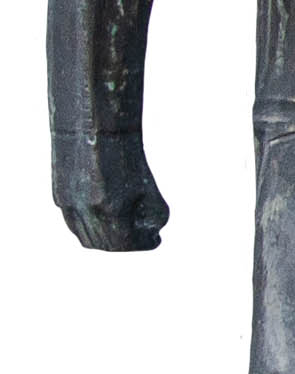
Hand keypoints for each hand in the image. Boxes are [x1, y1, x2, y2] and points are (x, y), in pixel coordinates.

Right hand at [55, 131, 168, 250]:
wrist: (93, 128)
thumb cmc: (126, 157)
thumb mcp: (149, 187)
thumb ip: (153, 216)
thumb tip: (152, 233)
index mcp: (112, 210)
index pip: (129, 244)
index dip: (145, 244)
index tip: (156, 239)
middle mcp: (87, 212)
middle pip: (108, 245)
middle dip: (127, 244)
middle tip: (142, 236)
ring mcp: (69, 206)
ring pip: (87, 238)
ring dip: (107, 240)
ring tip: (125, 228)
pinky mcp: (59, 198)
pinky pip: (74, 224)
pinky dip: (90, 228)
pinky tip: (106, 218)